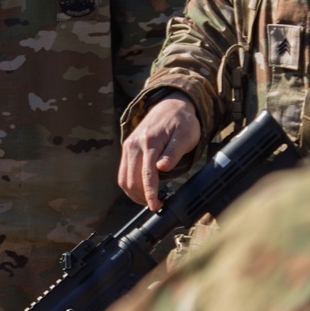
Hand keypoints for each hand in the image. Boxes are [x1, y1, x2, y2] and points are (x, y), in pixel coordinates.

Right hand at [118, 94, 200, 211]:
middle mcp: (135, 144)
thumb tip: (162, 168)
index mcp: (150, 142)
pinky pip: (123, 172)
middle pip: (131, 180)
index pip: (147, 174)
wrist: (170, 105)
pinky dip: (130, 185)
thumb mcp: (186, 135)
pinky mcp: (127, 148)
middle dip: (142, 197)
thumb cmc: (182, 121)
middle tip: (156, 205)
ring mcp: (128, 146)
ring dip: (134, 194)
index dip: (150, 193)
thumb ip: (174, 153)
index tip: (156, 206)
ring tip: (149, 200)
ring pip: (124, 178)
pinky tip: (141, 189)